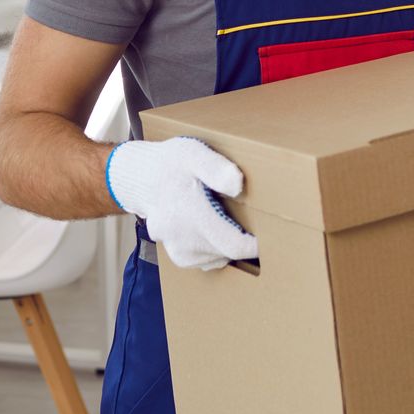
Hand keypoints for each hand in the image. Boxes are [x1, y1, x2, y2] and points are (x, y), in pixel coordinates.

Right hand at [105, 137, 257, 269]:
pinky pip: (209, 260)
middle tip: (256, 218)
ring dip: (231, 243)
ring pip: (221, 257)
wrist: (141, 178)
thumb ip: (216, 167)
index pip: (234, 244)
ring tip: (229, 218)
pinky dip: (218, 248)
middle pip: (230, 252)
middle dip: (246, 239)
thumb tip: (238, 184)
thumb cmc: (170, 163)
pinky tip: (215, 227)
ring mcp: (179, 250)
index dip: (257, 244)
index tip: (272, 232)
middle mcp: (183, 238)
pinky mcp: (179, 257)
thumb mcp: (193, 153)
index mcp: (191, 214)